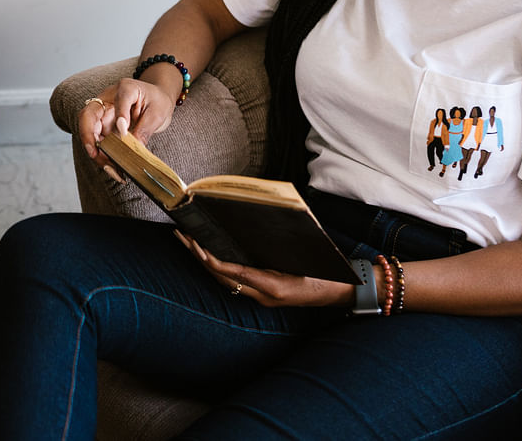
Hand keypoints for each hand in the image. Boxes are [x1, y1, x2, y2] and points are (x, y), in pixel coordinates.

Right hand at [77, 77, 176, 167]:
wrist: (157, 100)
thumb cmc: (157, 101)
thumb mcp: (157, 112)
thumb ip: (145, 128)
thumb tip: (134, 147)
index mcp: (126, 88)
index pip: (119, 100)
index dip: (120, 116)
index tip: (124, 131)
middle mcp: (108, 99)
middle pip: (88, 116)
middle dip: (89, 137)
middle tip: (97, 155)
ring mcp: (104, 114)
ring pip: (90, 133)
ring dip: (96, 152)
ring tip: (111, 169)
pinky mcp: (104, 127)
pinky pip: (99, 142)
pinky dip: (104, 156)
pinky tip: (114, 169)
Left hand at [174, 230, 354, 308]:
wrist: (340, 291)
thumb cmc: (325, 272)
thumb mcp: (303, 258)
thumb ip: (281, 247)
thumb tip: (260, 226)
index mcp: (271, 286)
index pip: (232, 273)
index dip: (211, 258)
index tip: (196, 243)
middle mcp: (263, 294)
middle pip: (222, 276)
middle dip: (199, 256)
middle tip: (181, 235)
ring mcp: (263, 296)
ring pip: (226, 279)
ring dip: (206, 261)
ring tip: (189, 241)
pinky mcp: (265, 292)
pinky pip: (236, 280)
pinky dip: (220, 266)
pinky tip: (212, 253)